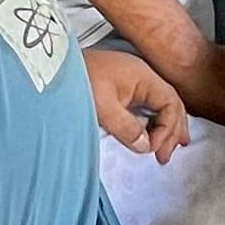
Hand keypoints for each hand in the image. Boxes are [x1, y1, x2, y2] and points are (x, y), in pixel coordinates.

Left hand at [84, 48, 189, 162]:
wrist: (53, 67)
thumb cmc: (78, 81)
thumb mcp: (102, 107)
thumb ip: (127, 128)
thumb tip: (145, 146)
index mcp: (144, 77)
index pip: (170, 104)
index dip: (167, 129)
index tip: (152, 149)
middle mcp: (143, 77)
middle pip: (171, 104)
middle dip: (172, 131)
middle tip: (164, 157)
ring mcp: (134, 81)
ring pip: (161, 106)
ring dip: (166, 128)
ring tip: (167, 148)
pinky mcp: (122, 88)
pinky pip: (148, 106)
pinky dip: (154, 122)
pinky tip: (152, 134)